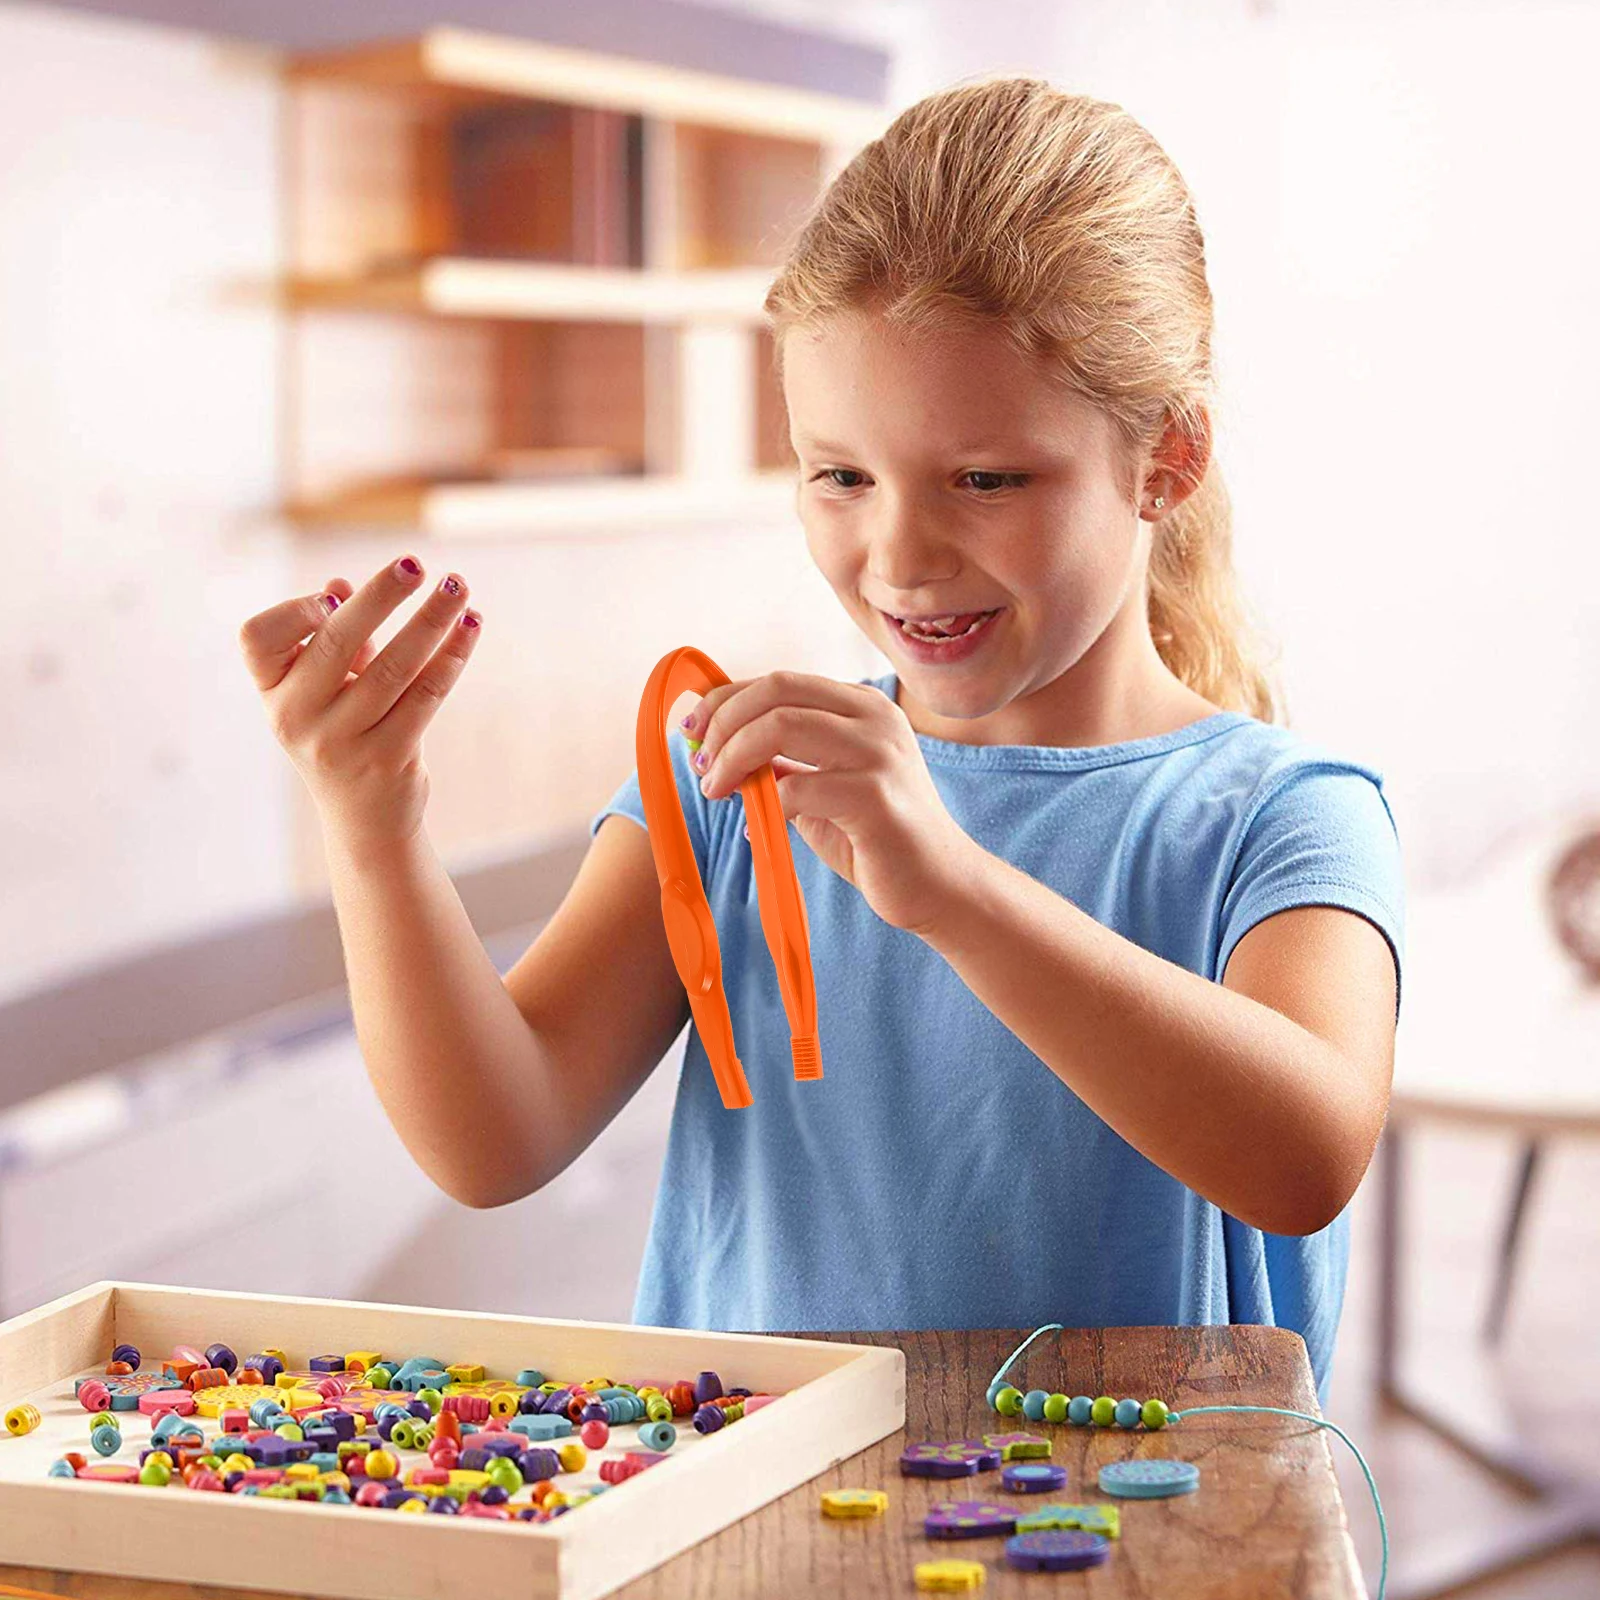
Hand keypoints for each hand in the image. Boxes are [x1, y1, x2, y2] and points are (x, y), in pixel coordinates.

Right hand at [236, 555, 480, 857]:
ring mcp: (341, 743)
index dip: (294, 611)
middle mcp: (297, 719)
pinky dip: (451, 656)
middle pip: (335, 642)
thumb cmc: (343, 735)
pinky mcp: (388, 759)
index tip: (335, 595)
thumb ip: (331, 640)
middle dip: (380, 596)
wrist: (363, 820)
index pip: (257, 639)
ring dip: (431, 620)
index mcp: (272, 694)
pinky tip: (471, 626)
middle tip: (414, 562)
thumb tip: (340, 584)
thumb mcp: (323, 691)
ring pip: (393, 667)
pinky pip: (426, 695)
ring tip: (458, 586)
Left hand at [683, 671, 973, 933]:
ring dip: (733, 757)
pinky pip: (796, 788)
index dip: (726, 700)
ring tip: (716, 789)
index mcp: (862, 707)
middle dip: (723, 723)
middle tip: (699, 763)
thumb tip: (718, 748)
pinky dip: (764, 806)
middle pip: (776, 691)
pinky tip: (758, 830)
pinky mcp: (876, 798)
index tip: (692, 730)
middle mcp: (874, 718)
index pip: (779, 682)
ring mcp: (879, 754)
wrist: (941, 885)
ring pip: (780, 726)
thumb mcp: (822, 787)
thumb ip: (783, 762)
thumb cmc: (876, 838)